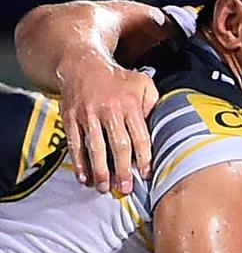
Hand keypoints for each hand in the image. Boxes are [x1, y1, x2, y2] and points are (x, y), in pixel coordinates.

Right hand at [59, 62, 157, 193]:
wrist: (82, 64)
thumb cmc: (118, 79)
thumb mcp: (143, 84)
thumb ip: (153, 105)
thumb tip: (160, 129)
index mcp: (130, 104)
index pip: (139, 136)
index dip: (144, 158)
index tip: (146, 174)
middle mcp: (109, 110)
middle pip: (117, 145)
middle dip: (122, 170)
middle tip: (125, 189)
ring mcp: (87, 115)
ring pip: (94, 147)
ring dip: (100, 171)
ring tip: (104, 188)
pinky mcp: (70, 118)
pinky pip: (74, 144)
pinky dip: (79, 163)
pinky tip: (84, 177)